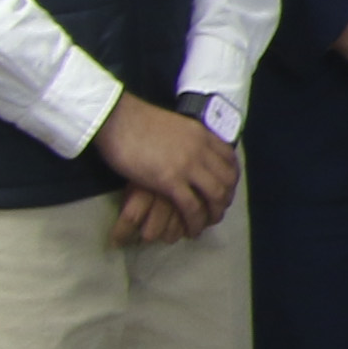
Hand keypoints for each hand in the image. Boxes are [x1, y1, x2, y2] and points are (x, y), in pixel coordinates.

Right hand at [93, 94, 235, 239]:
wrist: (116, 118)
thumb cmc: (135, 121)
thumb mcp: (174, 126)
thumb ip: (186, 140)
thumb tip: (186, 152)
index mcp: (202, 134)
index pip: (229, 159)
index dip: (231, 178)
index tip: (226, 189)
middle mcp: (201, 149)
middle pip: (227, 179)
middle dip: (226, 198)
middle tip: (217, 210)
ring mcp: (187, 165)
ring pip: (215, 195)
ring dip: (214, 213)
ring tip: (207, 223)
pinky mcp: (170, 180)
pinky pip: (192, 207)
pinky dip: (195, 221)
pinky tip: (191, 230)